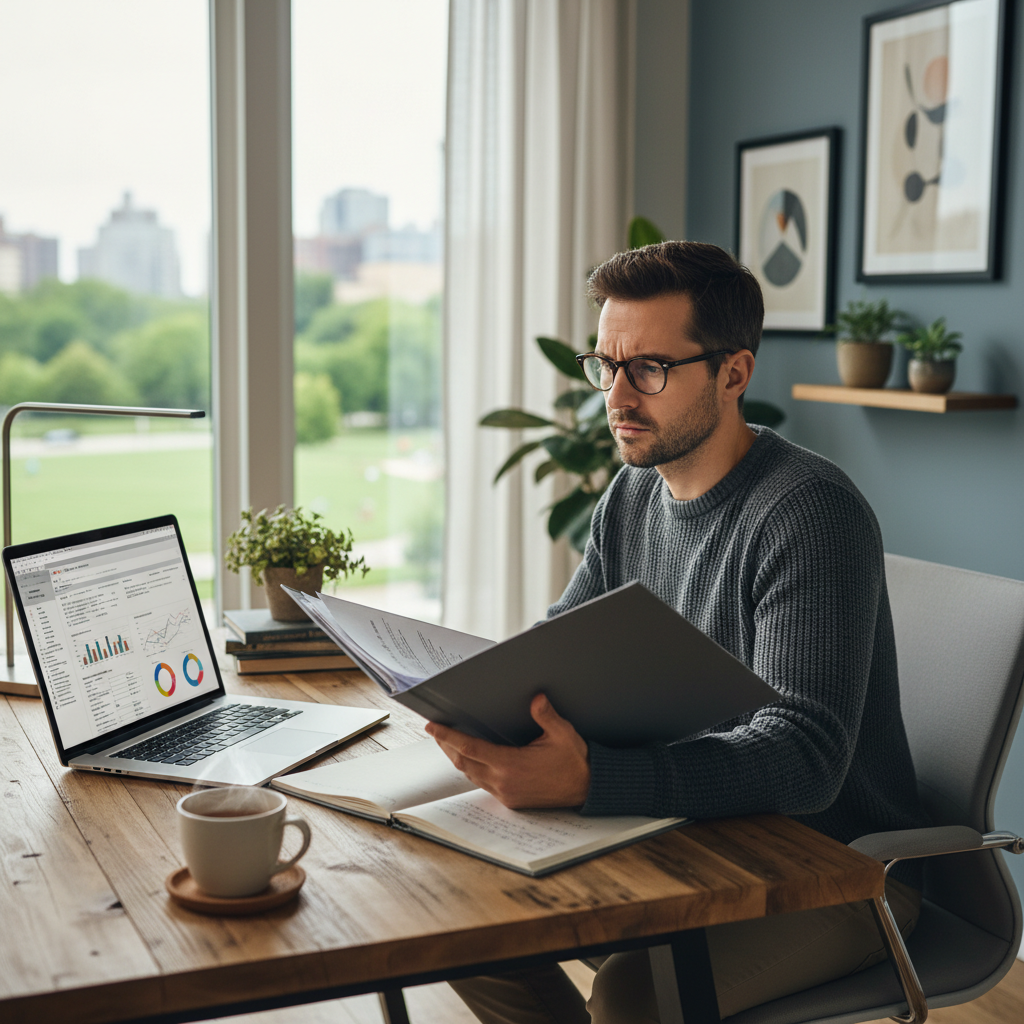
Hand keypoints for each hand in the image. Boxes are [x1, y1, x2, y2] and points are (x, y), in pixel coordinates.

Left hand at [425, 693, 590, 808]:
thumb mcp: (564, 734)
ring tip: (447, 741)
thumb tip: (536, 698)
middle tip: (435, 730)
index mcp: (512, 764)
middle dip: (446, 745)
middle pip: (463, 761)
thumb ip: (547, 716)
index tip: (433, 727)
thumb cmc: (576, 760)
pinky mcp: (510, 800)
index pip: (470, 747)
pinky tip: (470, 758)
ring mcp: (506, 793)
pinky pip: (482, 783)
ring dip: (457, 757)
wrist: (588, 789)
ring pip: (470, 774)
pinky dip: (471, 768)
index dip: (448, 736)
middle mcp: (504, 781)